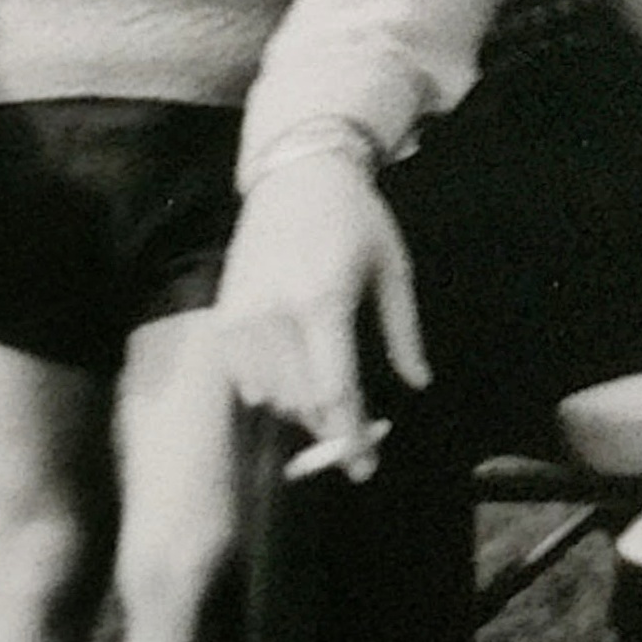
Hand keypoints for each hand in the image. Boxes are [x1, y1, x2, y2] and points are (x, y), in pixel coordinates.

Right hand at [215, 150, 429, 477]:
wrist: (296, 173)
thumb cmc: (356, 218)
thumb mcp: (394, 269)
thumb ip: (403, 332)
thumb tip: (418, 384)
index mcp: (323, 302)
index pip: (333, 390)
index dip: (349, 438)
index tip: (364, 468)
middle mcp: (275, 314)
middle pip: (301, 402)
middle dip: (330, 428)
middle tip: (355, 436)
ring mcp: (243, 316)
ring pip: (272, 397)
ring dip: (302, 410)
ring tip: (329, 397)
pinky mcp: (223, 315)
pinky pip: (244, 379)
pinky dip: (270, 391)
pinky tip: (293, 376)